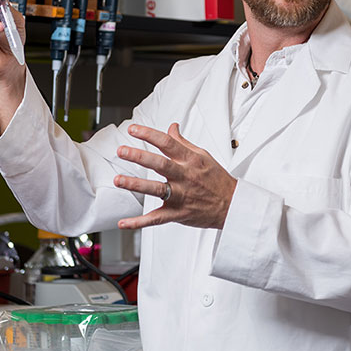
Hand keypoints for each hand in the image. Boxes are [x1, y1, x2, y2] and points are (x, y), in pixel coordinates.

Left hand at [113, 123, 236, 229]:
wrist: (232, 205)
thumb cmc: (217, 179)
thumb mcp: (203, 155)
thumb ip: (183, 142)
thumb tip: (171, 127)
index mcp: (190, 160)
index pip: (168, 143)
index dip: (149, 134)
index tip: (133, 129)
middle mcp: (185, 176)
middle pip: (160, 164)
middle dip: (140, 156)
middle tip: (122, 151)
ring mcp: (181, 196)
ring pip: (157, 189)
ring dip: (136, 184)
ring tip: (118, 180)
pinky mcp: (178, 214)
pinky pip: (157, 219)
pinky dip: (139, 222)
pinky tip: (123, 223)